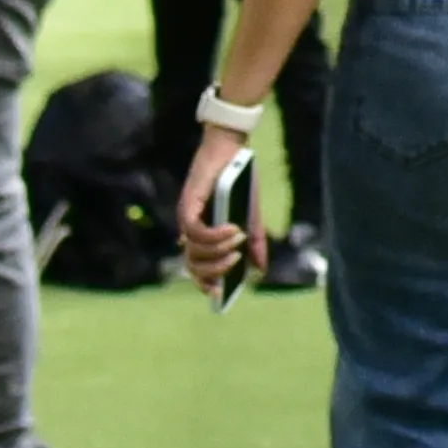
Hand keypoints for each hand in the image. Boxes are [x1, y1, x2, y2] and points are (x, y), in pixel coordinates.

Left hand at [175, 125, 266, 299]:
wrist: (233, 152)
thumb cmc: (240, 182)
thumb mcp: (252, 217)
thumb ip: (254, 244)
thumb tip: (260, 271)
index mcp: (204, 237)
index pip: (197, 269)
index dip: (205, 283)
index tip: (219, 294)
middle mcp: (191, 230)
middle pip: (192, 265)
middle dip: (213, 271)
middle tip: (234, 264)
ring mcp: (187, 218)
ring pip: (193, 251)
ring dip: (217, 251)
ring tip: (238, 241)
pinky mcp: (187, 206)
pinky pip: (195, 232)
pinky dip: (214, 236)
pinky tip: (232, 230)